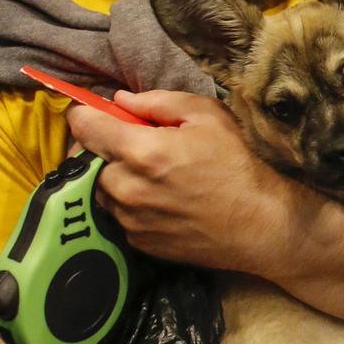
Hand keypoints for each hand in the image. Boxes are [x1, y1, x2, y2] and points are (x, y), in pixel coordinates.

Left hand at [67, 90, 308, 271]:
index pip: (84, 127)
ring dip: (112, 177)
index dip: (85, 114)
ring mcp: (129, 220)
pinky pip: (117, 215)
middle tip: (128, 142)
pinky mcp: (137, 242)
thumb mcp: (207, 116)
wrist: (259, 224)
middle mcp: (126, 188)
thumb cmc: (238, 164)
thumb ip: (158, 102)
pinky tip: (158, 198)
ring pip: (100, 190)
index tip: (93, 113)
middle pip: (86, 160)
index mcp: (141, 152)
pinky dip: (128, 203)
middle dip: (101, 147)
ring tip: (145, 173)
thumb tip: (120, 101)